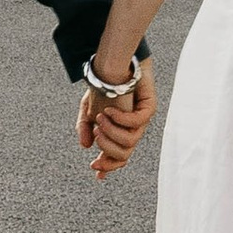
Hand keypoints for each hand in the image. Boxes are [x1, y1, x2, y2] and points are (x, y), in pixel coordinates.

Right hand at [77, 57, 156, 177]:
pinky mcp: (148, 109)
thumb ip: (84, 127)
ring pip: (129, 143)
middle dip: (107, 151)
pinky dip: (120, 119)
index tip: (94, 168)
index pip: (117, 157)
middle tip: (95, 135)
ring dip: (111, 133)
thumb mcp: (87, 108)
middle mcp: (131, 130)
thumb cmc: (104, 86)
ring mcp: (141, 121)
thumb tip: (86, 146)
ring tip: (100, 119)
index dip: (108, 166)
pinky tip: (109, 110)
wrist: (115, 63)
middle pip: (124, 155)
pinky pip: (135, 124)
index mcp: (119, 133)